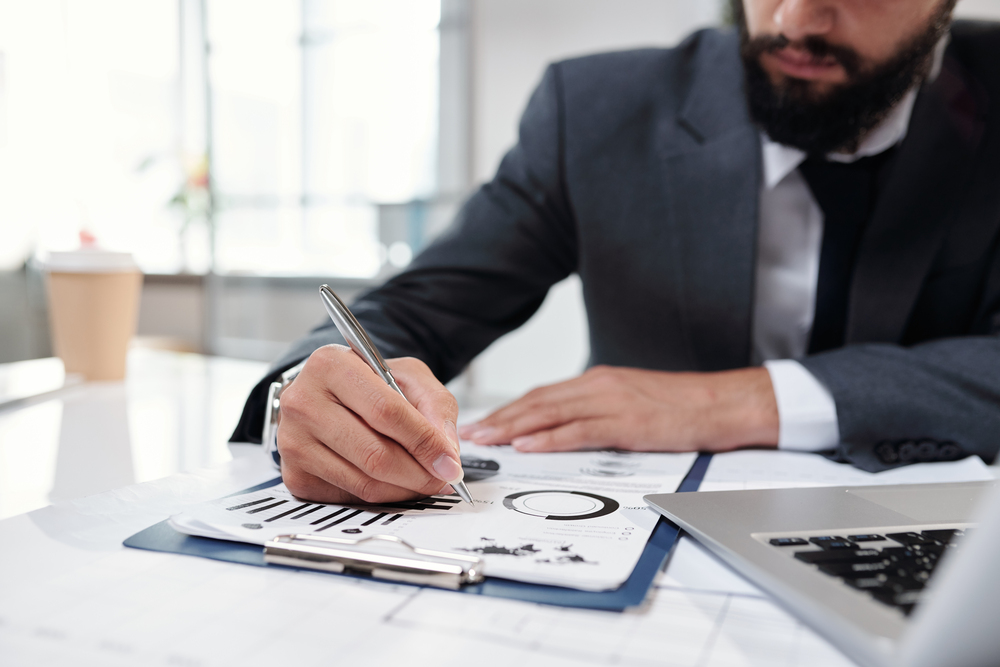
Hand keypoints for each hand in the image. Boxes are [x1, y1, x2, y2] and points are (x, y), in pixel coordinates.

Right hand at [275, 345, 462, 503]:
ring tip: (424, 479)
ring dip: (405, 488)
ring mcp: (293, 441)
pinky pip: (350, 495)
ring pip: (364, 481)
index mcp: (331, 365)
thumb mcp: (407, 375)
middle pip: (375, 454)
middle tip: (443, 478)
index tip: (450, 462)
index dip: (424, 441)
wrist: (327, 393)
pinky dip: (382, 495)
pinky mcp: (295, 474)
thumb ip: (435, 405)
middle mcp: (303, 401)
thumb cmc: (366, 381)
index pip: (386, 411)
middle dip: (420, 473)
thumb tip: (447, 451)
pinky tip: (394, 481)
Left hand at [458, 365, 778, 452]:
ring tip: (487, 440)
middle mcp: (599, 386)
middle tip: (471, 433)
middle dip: (500, 418)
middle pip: (538, 402)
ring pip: (550, 413)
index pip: (543, 395)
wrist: (723, 402)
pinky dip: (550, 439)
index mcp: (598, 381)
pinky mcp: (627, 423)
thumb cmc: (682, 406)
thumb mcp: (632, 399)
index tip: (483, 422)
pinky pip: (580, 431)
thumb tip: (567, 425)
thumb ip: (599, 408)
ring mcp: (612, 402)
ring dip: (514, 428)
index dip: (510, 409)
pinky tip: (528, 446)